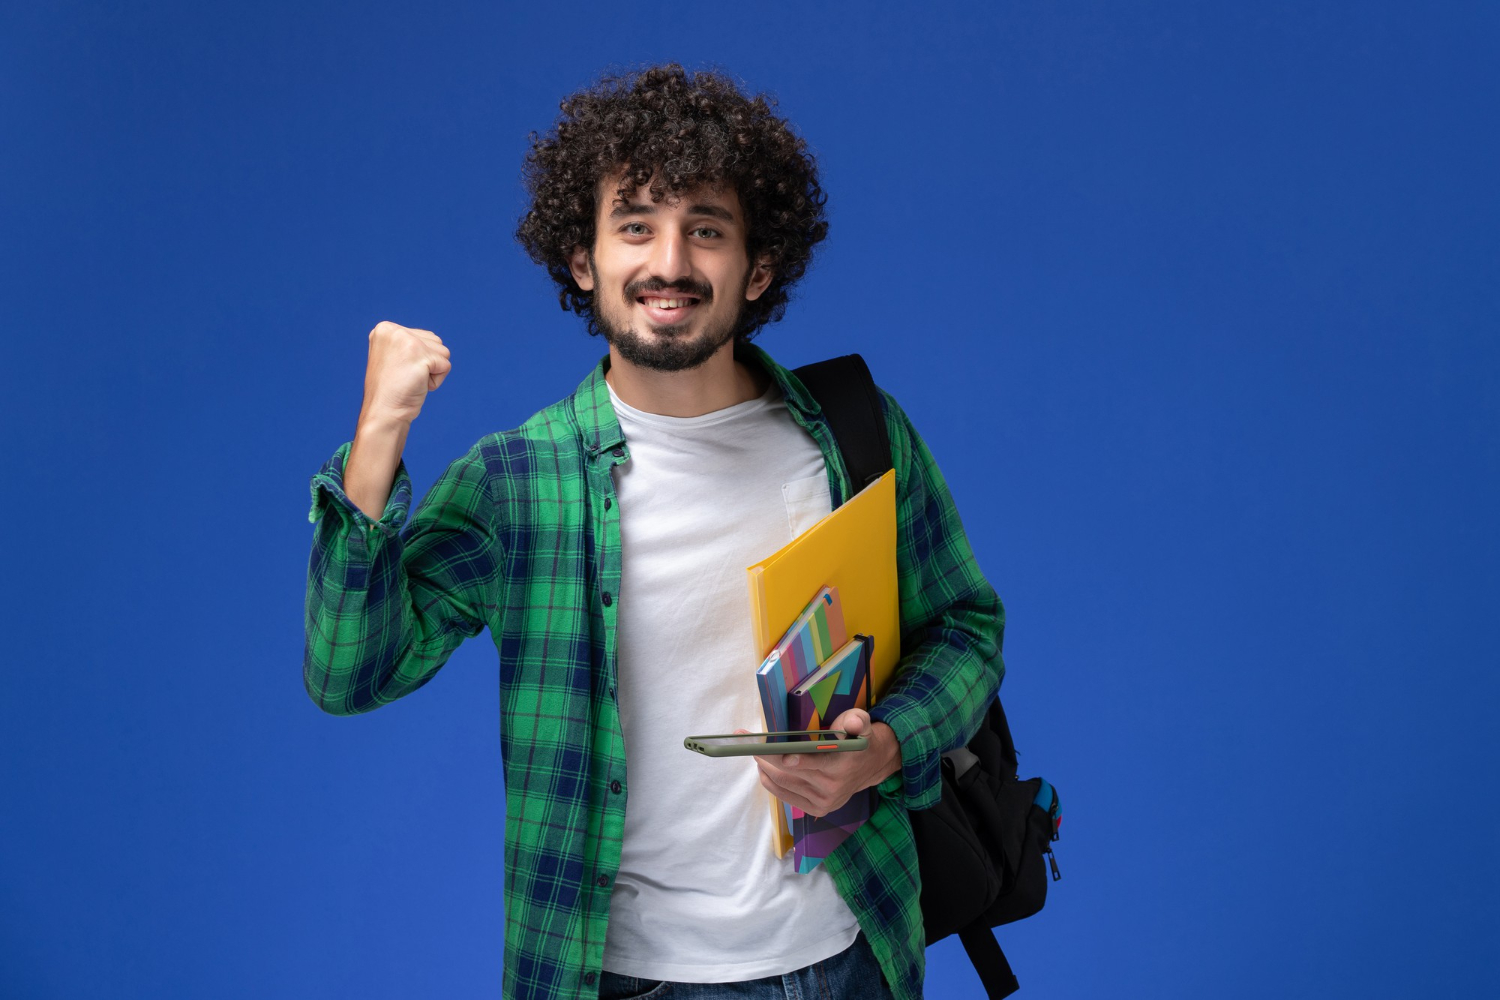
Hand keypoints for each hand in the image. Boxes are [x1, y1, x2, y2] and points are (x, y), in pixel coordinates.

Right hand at [359, 321, 451, 426]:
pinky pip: (446, 366)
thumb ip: (409, 344)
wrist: (384, 413)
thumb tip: (433, 340)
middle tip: (406, 377)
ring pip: (443, 352)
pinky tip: (417, 385)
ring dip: (433, 371)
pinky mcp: (419, 354)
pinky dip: (436, 381)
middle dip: (428, 363)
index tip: (399, 371)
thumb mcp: (395, 358)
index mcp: (385, 329)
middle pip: (436, 342)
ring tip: (411, 380)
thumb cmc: (391, 391)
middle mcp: (393, 330)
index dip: (419, 359)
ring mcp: (405, 340)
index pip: (424, 337)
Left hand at [744, 709, 901, 816]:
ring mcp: (823, 802)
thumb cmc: (859, 739)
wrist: (870, 767)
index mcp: (842, 765)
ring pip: (783, 784)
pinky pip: (785, 795)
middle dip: (765, 757)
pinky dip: (771, 782)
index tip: (766, 750)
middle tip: (748, 743)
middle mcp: (832, 788)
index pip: (811, 762)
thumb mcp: (862, 724)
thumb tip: (853, 724)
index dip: (788, 758)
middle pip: (789, 773)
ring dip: (764, 768)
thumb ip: (857, 721)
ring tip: (755, 752)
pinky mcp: (816, 810)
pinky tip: (764, 769)